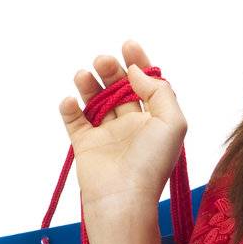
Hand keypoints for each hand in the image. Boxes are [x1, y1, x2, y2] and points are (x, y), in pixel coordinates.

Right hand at [58, 40, 187, 212]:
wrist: (123, 198)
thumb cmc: (151, 164)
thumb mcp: (172, 124)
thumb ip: (160, 92)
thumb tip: (137, 72)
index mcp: (154, 121)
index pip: (146, 85)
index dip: (139, 63)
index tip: (128, 45)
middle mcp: (131, 126)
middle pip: (119, 88)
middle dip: (111, 70)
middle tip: (103, 60)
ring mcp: (107, 135)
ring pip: (95, 100)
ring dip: (89, 84)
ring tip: (84, 74)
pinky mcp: (85, 145)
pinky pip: (74, 120)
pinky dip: (69, 107)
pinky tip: (71, 101)